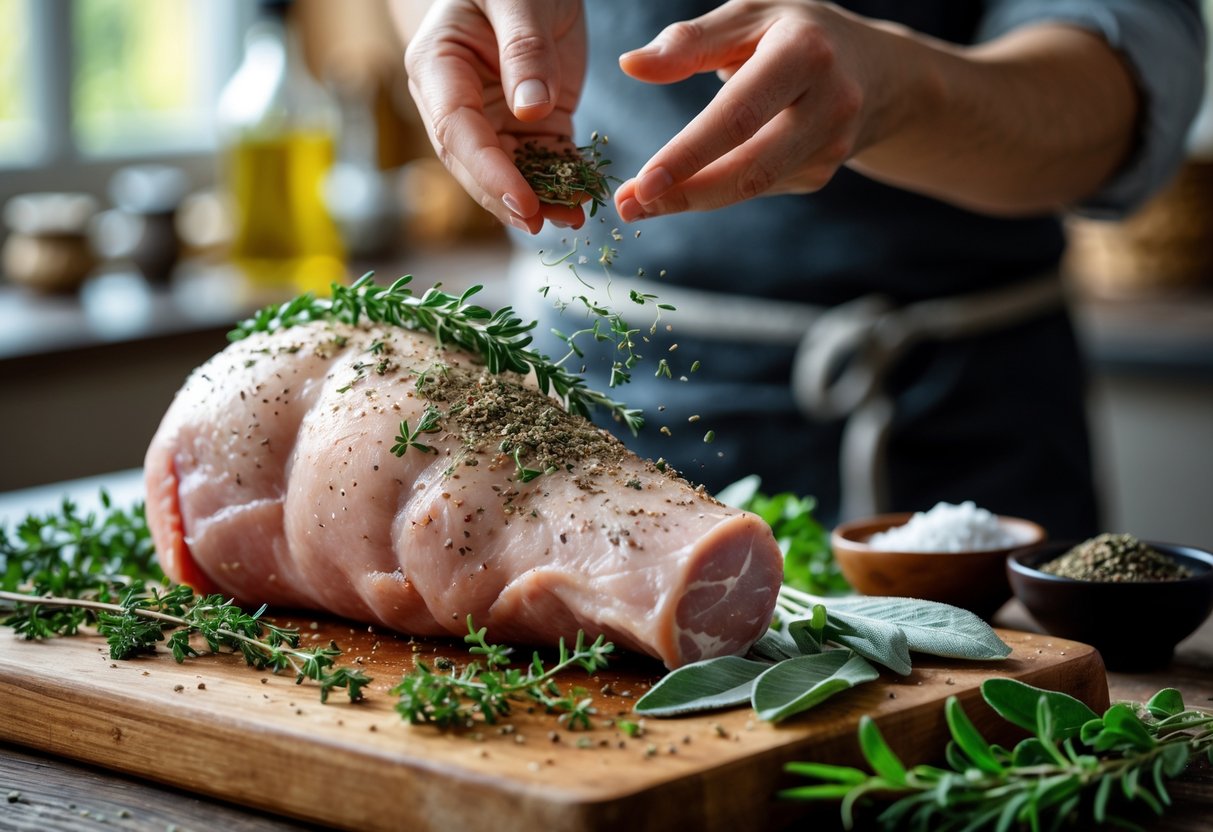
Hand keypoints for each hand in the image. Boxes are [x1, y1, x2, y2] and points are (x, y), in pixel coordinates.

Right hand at [402, 0, 587, 232]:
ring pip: (507, 171)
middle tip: (543, 223)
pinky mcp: (527, 123)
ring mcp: (491, 116)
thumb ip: (524, 50)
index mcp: (437, 67)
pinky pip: (541, 161)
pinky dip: (559, 184)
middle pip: (476, 163)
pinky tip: (580, 202)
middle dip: (508, 198)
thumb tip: (530, 110)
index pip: (458, 132)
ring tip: (570, 220)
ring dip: (537, 199)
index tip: (522, 202)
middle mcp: (456, 100)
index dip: (489, 172)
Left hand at [614, 1, 889, 221]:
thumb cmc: (795, 32)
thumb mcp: (749, 15)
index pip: (739, 115)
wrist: (877, 70)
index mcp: (804, 54)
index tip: (643, 180)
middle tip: (628, 205)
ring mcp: (830, 146)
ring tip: (638, 204)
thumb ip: (690, 41)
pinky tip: (689, 183)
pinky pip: (759, 188)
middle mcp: (828, 104)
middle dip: (685, 192)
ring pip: (751, 187)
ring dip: (691, 200)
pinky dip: (717, 190)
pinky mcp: (821, 173)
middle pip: (749, 166)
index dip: (690, 153)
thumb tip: (632, 65)